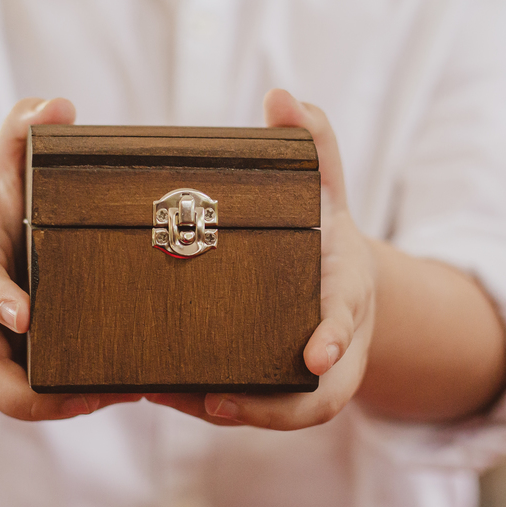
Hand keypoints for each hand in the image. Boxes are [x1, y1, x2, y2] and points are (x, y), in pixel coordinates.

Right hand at [0, 97, 141, 418]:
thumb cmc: (10, 204)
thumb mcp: (11, 167)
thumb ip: (23, 130)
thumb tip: (57, 103)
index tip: (25, 315)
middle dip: (21, 391)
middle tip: (80, 397)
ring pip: (7, 394)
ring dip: (54, 405)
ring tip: (110, 397)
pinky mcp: (19, 367)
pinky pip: (36, 396)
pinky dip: (73, 400)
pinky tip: (124, 391)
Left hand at [148, 89, 377, 428]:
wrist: (338, 281)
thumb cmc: (325, 231)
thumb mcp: (327, 185)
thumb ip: (313, 141)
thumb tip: (281, 95)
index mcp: (347, 296)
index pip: (347, 323)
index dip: (334, 340)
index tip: (316, 356)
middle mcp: (332, 346)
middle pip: (313, 398)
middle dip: (267, 407)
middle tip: (213, 399)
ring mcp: (303, 374)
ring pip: (274, 411)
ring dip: (221, 408)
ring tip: (165, 393)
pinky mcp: (273, 388)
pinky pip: (248, 407)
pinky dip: (206, 404)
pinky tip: (158, 390)